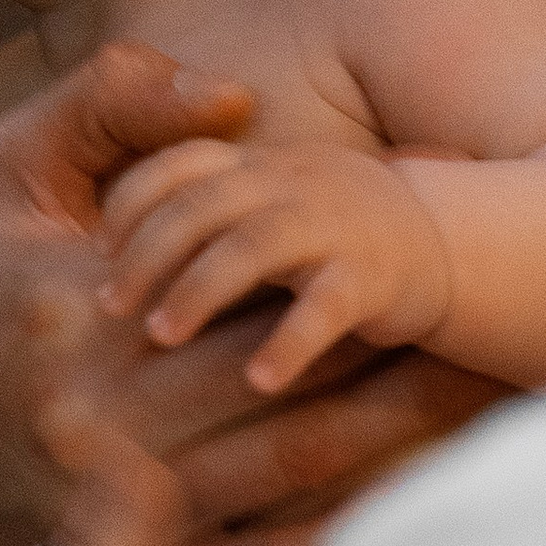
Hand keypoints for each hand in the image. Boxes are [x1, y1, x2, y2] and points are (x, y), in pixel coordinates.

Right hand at [0, 39, 511, 545]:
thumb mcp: (4, 174)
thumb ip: (112, 105)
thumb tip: (236, 96)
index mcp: (83, 304)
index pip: (248, 279)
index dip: (352, 261)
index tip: (441, 232)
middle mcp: (105, 413)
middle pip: (293, 382)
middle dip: (407, 358)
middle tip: (512, 331)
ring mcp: (121, 509)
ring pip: (292, 476)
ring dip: (401, 447)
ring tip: (502, 411)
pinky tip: (421, 534)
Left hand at [99, 138, 451, 392]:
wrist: (451, 243)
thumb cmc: (333, 231)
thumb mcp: (270, 200)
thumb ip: (209, 212)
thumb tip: (116, 255)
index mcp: (259, 164)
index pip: (178, 163)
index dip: (130, 201)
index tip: (94, 250)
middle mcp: (291, 184)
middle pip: (202, 202)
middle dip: (148, 252)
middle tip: (106, 304)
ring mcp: (334, 225)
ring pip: (251, 246)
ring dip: (198, 289)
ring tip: (160, 334)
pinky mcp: (375, 277)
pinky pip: (326, 307)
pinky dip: (289, 343)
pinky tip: (258, 381)